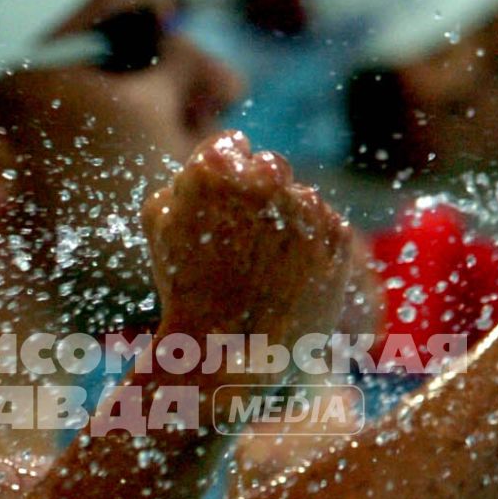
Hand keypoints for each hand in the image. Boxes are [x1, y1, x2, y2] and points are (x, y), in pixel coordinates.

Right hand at [143, 131, 351, 373]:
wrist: (228, 352)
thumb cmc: (185, 290)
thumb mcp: (159, 224)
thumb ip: (182, 179)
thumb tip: (205, 166)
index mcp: (216, 166)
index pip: (232, 145)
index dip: (223, 178)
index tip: (219, 209)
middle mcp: (267, 177)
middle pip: (269, 167)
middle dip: (257, 196)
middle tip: (240, 243)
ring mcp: (307, 206)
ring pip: (300, 199)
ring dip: (285, 223)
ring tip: (261, 271)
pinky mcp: (338, 236)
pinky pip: (325, 226)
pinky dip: (311, 247)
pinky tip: (286, 279)